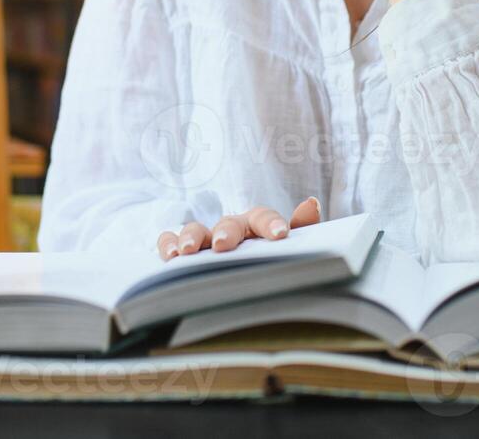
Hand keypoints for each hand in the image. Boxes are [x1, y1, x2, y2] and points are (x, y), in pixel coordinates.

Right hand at [156, 197, 320, 259]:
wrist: (246, 275)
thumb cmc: (269, 258)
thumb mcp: (290, 246)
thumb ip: (303, 229)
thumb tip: (310, 204)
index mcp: (257, 224)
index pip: (264, 217)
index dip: (271, 224)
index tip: (280, 236)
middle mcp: (230, 227)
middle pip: (228, 223)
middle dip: (226, 232)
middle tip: (224, 245)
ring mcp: (205, 237)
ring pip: (196, 230)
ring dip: (191, 237)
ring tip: (188, 252)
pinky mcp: (182, 249)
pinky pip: (170, 241)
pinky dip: (168, 244)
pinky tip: (170, 256)